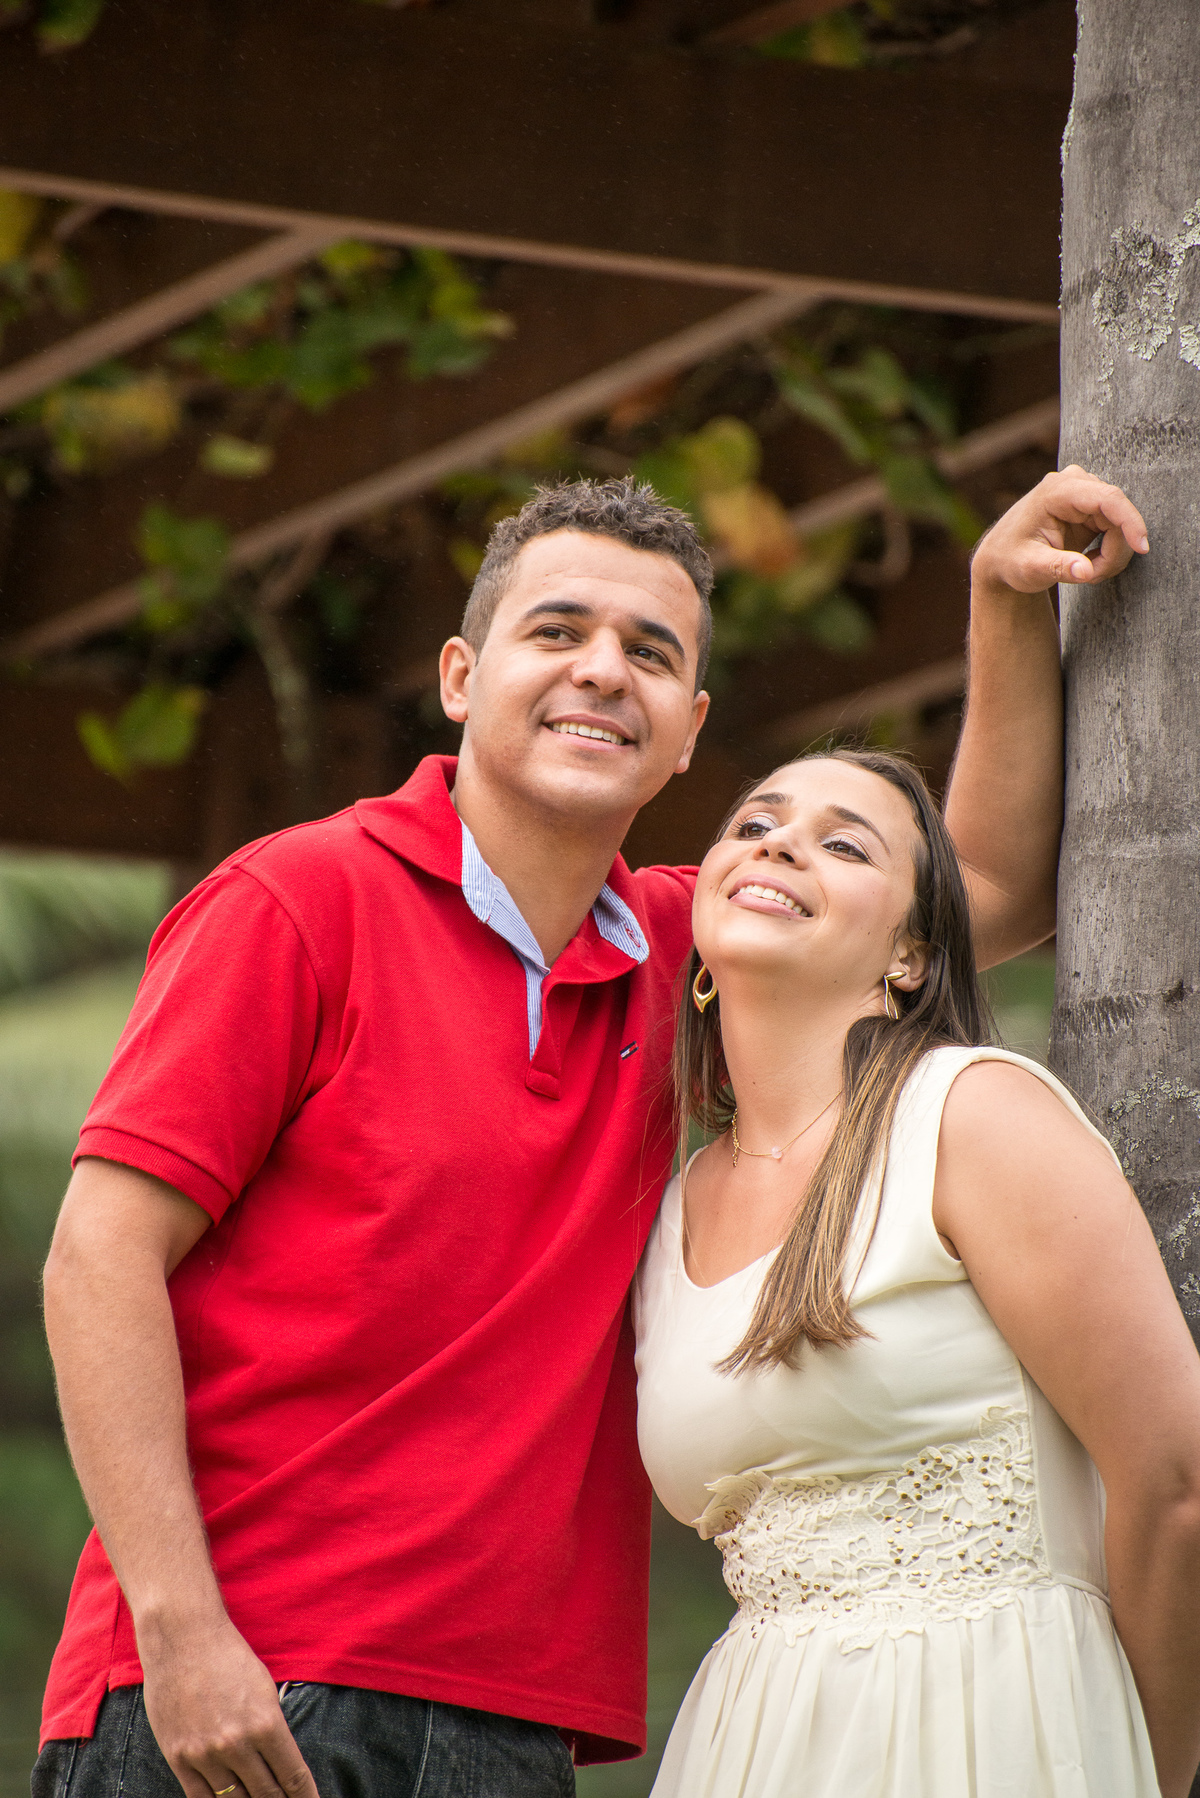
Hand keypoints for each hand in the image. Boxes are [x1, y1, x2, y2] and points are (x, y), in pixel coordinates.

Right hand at [140, 1612, 317, 1797]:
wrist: (183, 1638)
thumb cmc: (229, 1657)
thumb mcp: (265, 1690)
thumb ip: (272, 1729)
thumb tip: (280, 1764)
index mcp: (266, 1724)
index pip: (293, 1777)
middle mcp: (237, 1744)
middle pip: (266, 1794)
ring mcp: (205, 1754)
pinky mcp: (179, 1757)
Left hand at [971, 465, 1148, 594]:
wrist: (1002, 557)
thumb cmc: (1010, 561)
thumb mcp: (1030, 569)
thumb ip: (1058, 568)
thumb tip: (1085, 571)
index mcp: (1056, 491)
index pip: (1107, 498)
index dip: (1129, 521)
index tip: (1142, 548)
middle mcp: (1074, 483)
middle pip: (1117, 513)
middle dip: (1113, 550)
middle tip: (1090, 577)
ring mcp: (1085, 492)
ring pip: (1120, 523)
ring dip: (1111, 553)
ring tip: (1083, 572)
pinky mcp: (1092, 506)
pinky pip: (1117, 528)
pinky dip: (1109, 550)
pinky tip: (1086, 561)